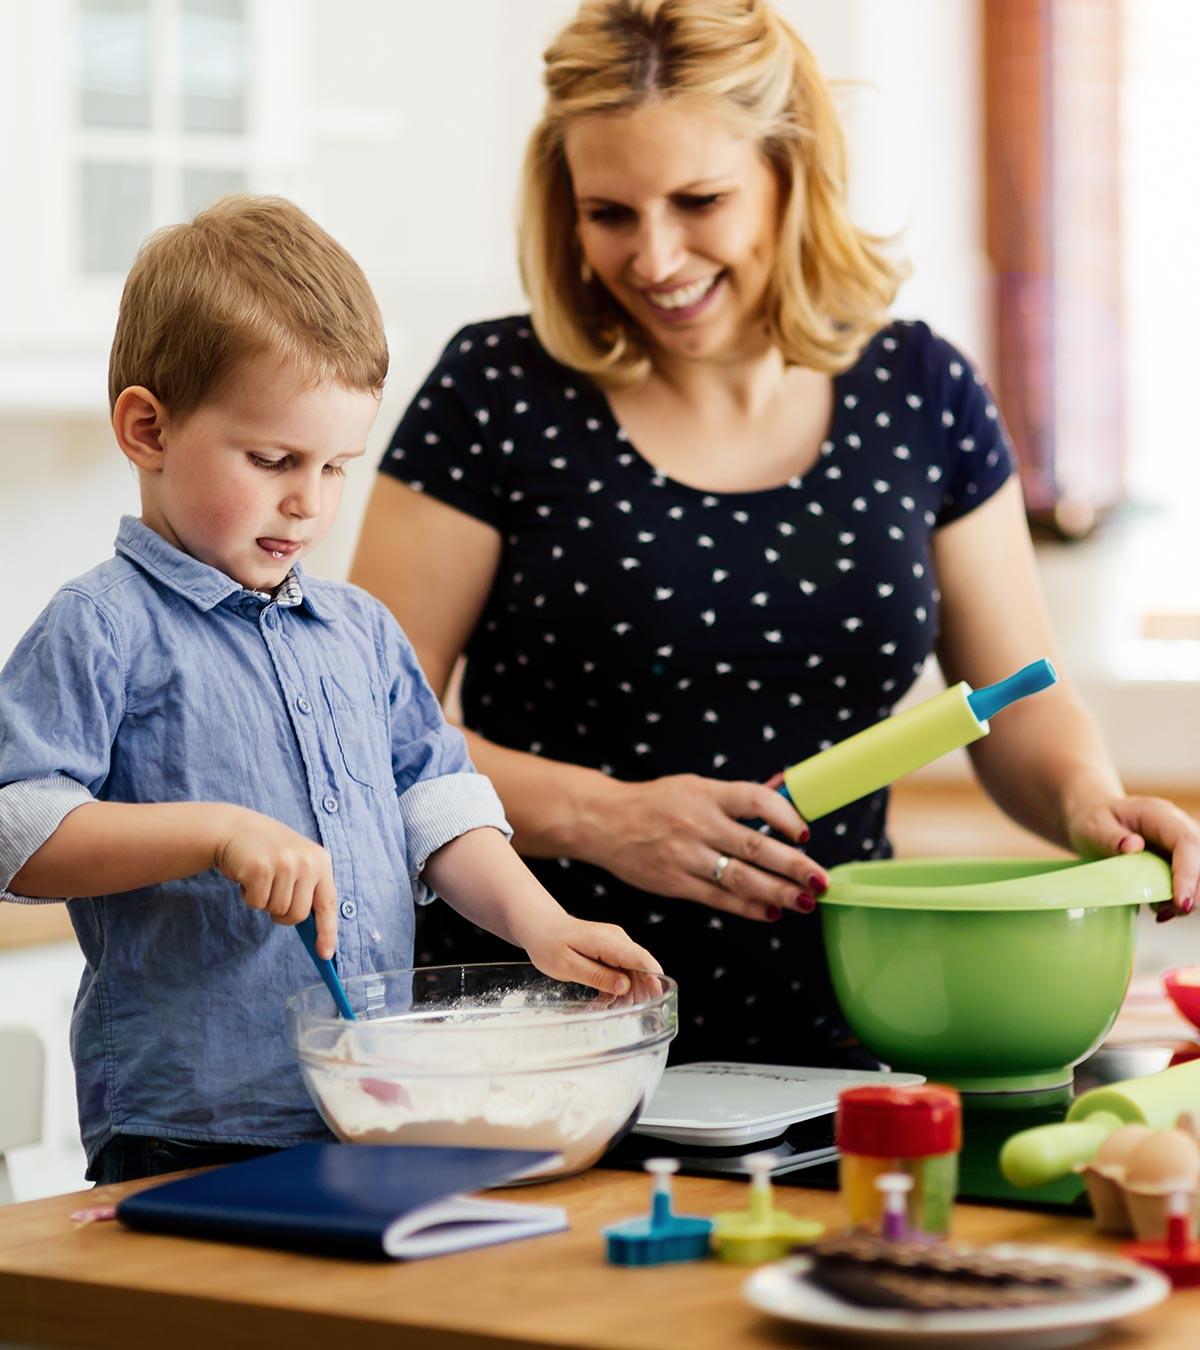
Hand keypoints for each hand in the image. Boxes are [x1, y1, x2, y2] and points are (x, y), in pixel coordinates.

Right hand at [212, 807, 338, 956]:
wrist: (234, 829)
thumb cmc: (267, 852)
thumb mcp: (296, 862)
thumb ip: (307, 889)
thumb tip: (315, 932)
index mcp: (320, 861)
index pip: (328, 904)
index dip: (327, 931)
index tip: (325, 954)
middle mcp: (307, 861)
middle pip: (298, 915)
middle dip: (281, 914)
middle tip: (271, 895)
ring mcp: (284, 864)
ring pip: (275, 911)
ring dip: (264, 902)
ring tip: (260, 878)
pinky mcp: (261, 869)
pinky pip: (256, 903)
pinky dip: (248, 896)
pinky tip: (247, 876)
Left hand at [520, 913, 662, 996]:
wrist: (541, 926)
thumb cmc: (549, 944)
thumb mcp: (568, 965)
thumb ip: (597, 976)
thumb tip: (624, 986)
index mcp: (608, 941)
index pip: (641, 959)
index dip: (653, 978)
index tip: (659, 996)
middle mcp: (617, 940)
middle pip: (641, 967)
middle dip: (643, 990)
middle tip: (636, 1014)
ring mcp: (615, 944)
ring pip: (633, 971)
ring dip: (629, 991)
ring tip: (617, 1010)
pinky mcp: (610, 950)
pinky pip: (622, 970)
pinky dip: (618, 986)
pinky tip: (607, 1001)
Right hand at [584, 773, 826, 922]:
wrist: (605, 821)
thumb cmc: (658, 802)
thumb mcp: (694, 787)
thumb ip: (735, 799)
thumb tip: (785, 806)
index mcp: (706, 794)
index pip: (755, 800)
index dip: (786, 817)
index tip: (805, 834)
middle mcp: (697, 824)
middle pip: (754, 846)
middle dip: (793, 866)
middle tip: (821, 879)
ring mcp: (685, 856)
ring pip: (739, 878)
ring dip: (777, 892)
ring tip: (805, 901)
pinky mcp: (674, 883)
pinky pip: (718, 899)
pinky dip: (748, 907)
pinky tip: (771, 912)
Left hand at [1067, 794, 1199, 920]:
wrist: (1094, 818)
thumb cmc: (1093, 820)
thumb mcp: (1093, 826)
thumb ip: (1110, 837)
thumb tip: (1134, 847)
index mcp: (1159, 815)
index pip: (1186, 841)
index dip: (1188, 873)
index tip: (1179, 901)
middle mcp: (1177, 827)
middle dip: (1193, 890)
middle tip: (1167, 911)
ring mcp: (1180, 845)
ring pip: (1199, 873)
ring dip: (1187, 897)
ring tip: (1159, 910)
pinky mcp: (1178, 860)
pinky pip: (1189, 881)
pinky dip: (1178, 898)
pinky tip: (1159, 908)